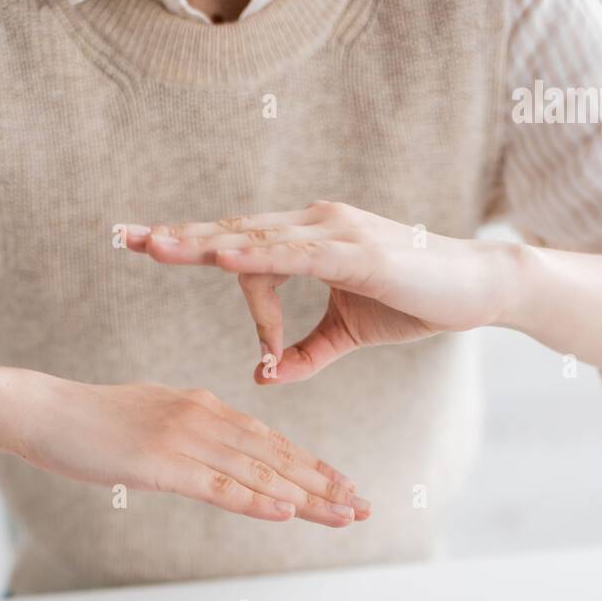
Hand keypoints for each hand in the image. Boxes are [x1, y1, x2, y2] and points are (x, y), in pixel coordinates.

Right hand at [0, 371, 369, 524]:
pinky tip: (287, 511)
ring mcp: (184, 439)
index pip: (270, 443)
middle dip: (324, 485)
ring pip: (259, 473)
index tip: (345, 487)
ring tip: (344, 514)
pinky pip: (218, 485)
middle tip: (365, 506)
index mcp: (203, 408)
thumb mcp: (148, 425)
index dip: (311, 468)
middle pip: (276, 458)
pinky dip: (256, 500)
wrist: (40, 411)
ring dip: (305, 497)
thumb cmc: (87, 423)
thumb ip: (184, 442)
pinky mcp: (161, 462)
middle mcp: (203, 417)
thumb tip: (209, 463)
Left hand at [126, 202, 519, 382]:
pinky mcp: (355, 252)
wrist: (475, 291)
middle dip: (178, 236)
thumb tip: (262, 375)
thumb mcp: (346, 334)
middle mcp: (313, 225)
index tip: (148, 257)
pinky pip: (295, 253)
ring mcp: (333, 233)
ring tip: (155, 246)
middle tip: (125, 236)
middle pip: (232, 229)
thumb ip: (302, 353)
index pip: (238, 245)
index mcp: (307, 240)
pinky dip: (257, 254)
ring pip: (255, 236)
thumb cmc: (415, 301)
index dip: (197, 255)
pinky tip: (221, 254)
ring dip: (203, 242)